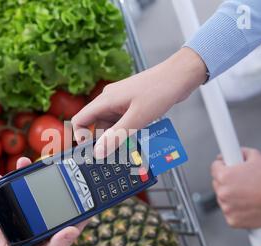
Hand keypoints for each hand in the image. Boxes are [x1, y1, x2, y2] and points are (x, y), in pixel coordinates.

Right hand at [0, 157, 87, 245]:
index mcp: (53, 235)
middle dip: (50, 180)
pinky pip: (7, 196)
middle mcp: (41, 223)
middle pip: (49, 197)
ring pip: (28, 191)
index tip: (87, 183)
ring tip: (22, 163)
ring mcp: (24, 217)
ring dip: (25, 176)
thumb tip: (74, 230)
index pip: (72, 216)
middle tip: (51, 163)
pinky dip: (3, 185)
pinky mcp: (8, 214)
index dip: (81, 202)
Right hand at [71, 47, 206, 157]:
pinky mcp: (131, 104)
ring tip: (129, 146)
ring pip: (110, 125)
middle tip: (114, 153)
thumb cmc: (160, 90)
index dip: (81, 137)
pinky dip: (126, 130)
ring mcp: (120, 101)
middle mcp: (109, 99)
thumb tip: (98, 152)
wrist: (179, 76)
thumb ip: (116, 136)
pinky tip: (136, 136)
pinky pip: (122, 121)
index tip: (90, 150)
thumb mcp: (137, 118)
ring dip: (117, 136)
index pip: (80, 119)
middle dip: (103, 140)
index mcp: (106, 100)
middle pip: (95, 125)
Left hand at [211, 148, 260, 228]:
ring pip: (223, 199)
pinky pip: (229, 212)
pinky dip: (236, 210)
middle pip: (217, 183)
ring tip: (248, 193)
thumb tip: (230, 153)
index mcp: (224, 176)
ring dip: (230, 196)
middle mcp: (222, 192)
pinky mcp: (232, 220)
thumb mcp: (255, 156)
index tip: (228, 166)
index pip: (214, 167)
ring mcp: (226, 208)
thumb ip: (239, 152)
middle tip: (242, 181)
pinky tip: (248, 204)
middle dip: (226, 181)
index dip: (223, 165)